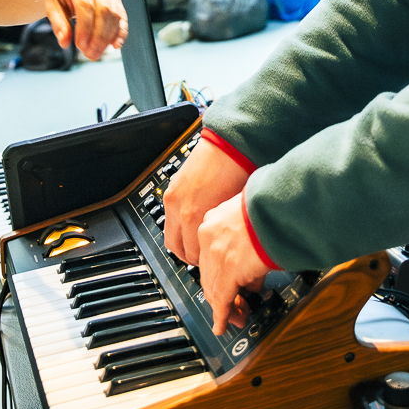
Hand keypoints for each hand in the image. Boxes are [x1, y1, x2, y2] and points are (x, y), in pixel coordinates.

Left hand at [37, 0, 127, 59]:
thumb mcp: (51, 6)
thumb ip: (58, 24)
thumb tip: (65, 41)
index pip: (86, 5)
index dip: (85, 28)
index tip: (80, 46)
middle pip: (104, 10)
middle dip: (99, 36)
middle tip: (91, 54)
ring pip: (115, 15)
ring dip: (108, 37)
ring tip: (97, 52)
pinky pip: (122, 16)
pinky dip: (120, 32)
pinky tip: (115, 45)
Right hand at [163, 136, 249, 265]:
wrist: (229, 144)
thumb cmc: (239, 172)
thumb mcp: (232, 213)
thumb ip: (221, 234)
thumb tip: (223, 250)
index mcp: (194, 216)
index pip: (192, 255)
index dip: (204, 264)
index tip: (213, 265)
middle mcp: (179, 208)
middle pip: (176, 248)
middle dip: (190, 258)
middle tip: (204, 260)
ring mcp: (172, 197)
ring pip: (170, 233)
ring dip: (182, 242)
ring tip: (199, 243)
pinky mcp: (171, 188)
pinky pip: (170, 217)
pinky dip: (180, 225)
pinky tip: (195, 222)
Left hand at [196, 193, 272, 335]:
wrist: (283, 204)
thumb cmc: (275, 205)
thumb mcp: (251, 217)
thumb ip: (245, 239)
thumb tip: (251, 269)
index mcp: (212, 219)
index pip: (207, 255)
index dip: (217, 274)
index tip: (225, 284)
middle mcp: (209, 236)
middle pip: (207, 273)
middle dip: (219, 294)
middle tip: (233, 306)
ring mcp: (217, 253)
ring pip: (213, 288)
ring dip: (225, 307)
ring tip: (237, 317)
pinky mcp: (229, 270)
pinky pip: (222, 299)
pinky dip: (222, 316)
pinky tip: (222, 325)